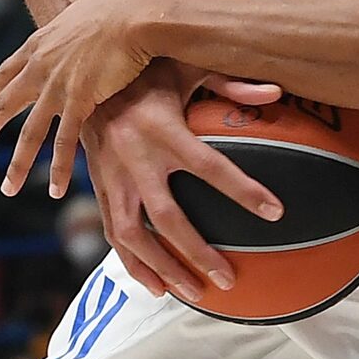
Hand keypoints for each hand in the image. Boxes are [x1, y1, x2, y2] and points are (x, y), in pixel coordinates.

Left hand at [0, 0, 158, 196]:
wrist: (137, 16)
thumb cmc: (117, 3)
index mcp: (43, 42)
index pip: (9, 70)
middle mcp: (42, 67)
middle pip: (6, 105)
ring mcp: (57, 87)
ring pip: (30, 133)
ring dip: (18, 164)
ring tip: (7, 188)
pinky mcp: (80, 102)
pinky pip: (66, 142)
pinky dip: (61, 167)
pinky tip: (55, 190)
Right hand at [82, 59, 284, 299]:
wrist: (79, 71)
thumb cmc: (145, 66)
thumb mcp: (188, 65)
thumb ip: (232, 83)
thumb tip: (278, 94)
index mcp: (163, 127)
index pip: (211, 166)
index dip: (244, 190)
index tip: (275, 211)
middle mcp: (135, 158)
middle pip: (168, 218)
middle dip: (199, 253)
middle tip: (229, 279)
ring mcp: (112, 177)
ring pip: (134, 237)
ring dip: (164, 269)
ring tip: (197, 293)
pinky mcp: (99, 187)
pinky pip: (113, 233)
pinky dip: (132, 264)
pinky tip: (157, 285)